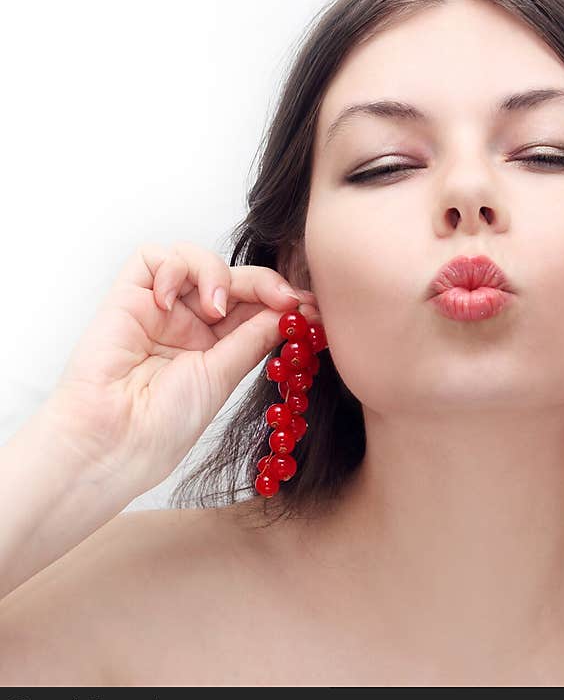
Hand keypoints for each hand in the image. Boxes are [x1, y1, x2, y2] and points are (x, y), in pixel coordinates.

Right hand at [45, 241, 321, 489]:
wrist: (115, 441)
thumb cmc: (165, 424)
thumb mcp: (224, 376)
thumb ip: (253, 337)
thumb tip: (292, 311)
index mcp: (217, 345)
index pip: (254, 306)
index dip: (282, 299)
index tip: (311, 306)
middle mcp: (190, 323)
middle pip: (232, 279)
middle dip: (263, 283)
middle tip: (284, 297)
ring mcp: (161, 308)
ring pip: (197, 259)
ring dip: (216, 273)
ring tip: (215, 308)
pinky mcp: (128, 296)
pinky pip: (153, 258)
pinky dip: (172, 268)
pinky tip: (170, 300)